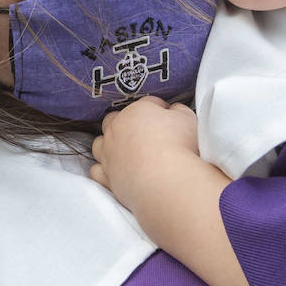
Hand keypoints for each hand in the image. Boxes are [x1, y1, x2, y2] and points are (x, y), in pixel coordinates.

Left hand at [91, 96, 203, 219]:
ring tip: (122, 151)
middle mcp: (116, 131)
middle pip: (113, 120)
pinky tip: (114, 172)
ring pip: (99, 144)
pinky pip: (97, 171)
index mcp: (135, 112)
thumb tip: (173, 110)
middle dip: (125, 123)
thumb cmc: (179, 146)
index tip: (168, 117)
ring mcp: (108, 154)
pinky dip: (104, 170)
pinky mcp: (107, 177)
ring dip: (108, 145)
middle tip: (142, 132)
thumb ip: (178, 110)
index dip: (158, 109)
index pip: (146, 104)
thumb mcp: (188, 119)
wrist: (167, 181)